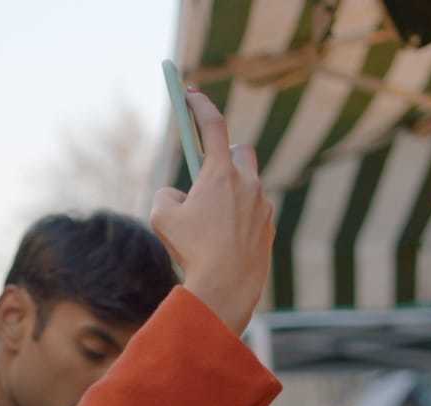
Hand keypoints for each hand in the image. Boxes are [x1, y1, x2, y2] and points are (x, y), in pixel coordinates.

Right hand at [149, 89, 274, 334]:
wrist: (226, 288)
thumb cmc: (193, 251)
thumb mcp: (161, 218)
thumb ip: (167, 195)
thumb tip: (179, 195)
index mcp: (221, 173)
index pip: (213, 125)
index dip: (200, 105)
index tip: (190, 93)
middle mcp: (248, 183)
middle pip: (241, 151)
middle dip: (226, 155)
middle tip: (208, 173)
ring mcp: (263, 205)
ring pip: (249, 185)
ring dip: (232, 192)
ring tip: (211, 221)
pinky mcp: (269, 227)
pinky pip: (254, 212)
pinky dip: (239, 219)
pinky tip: (224, 242)